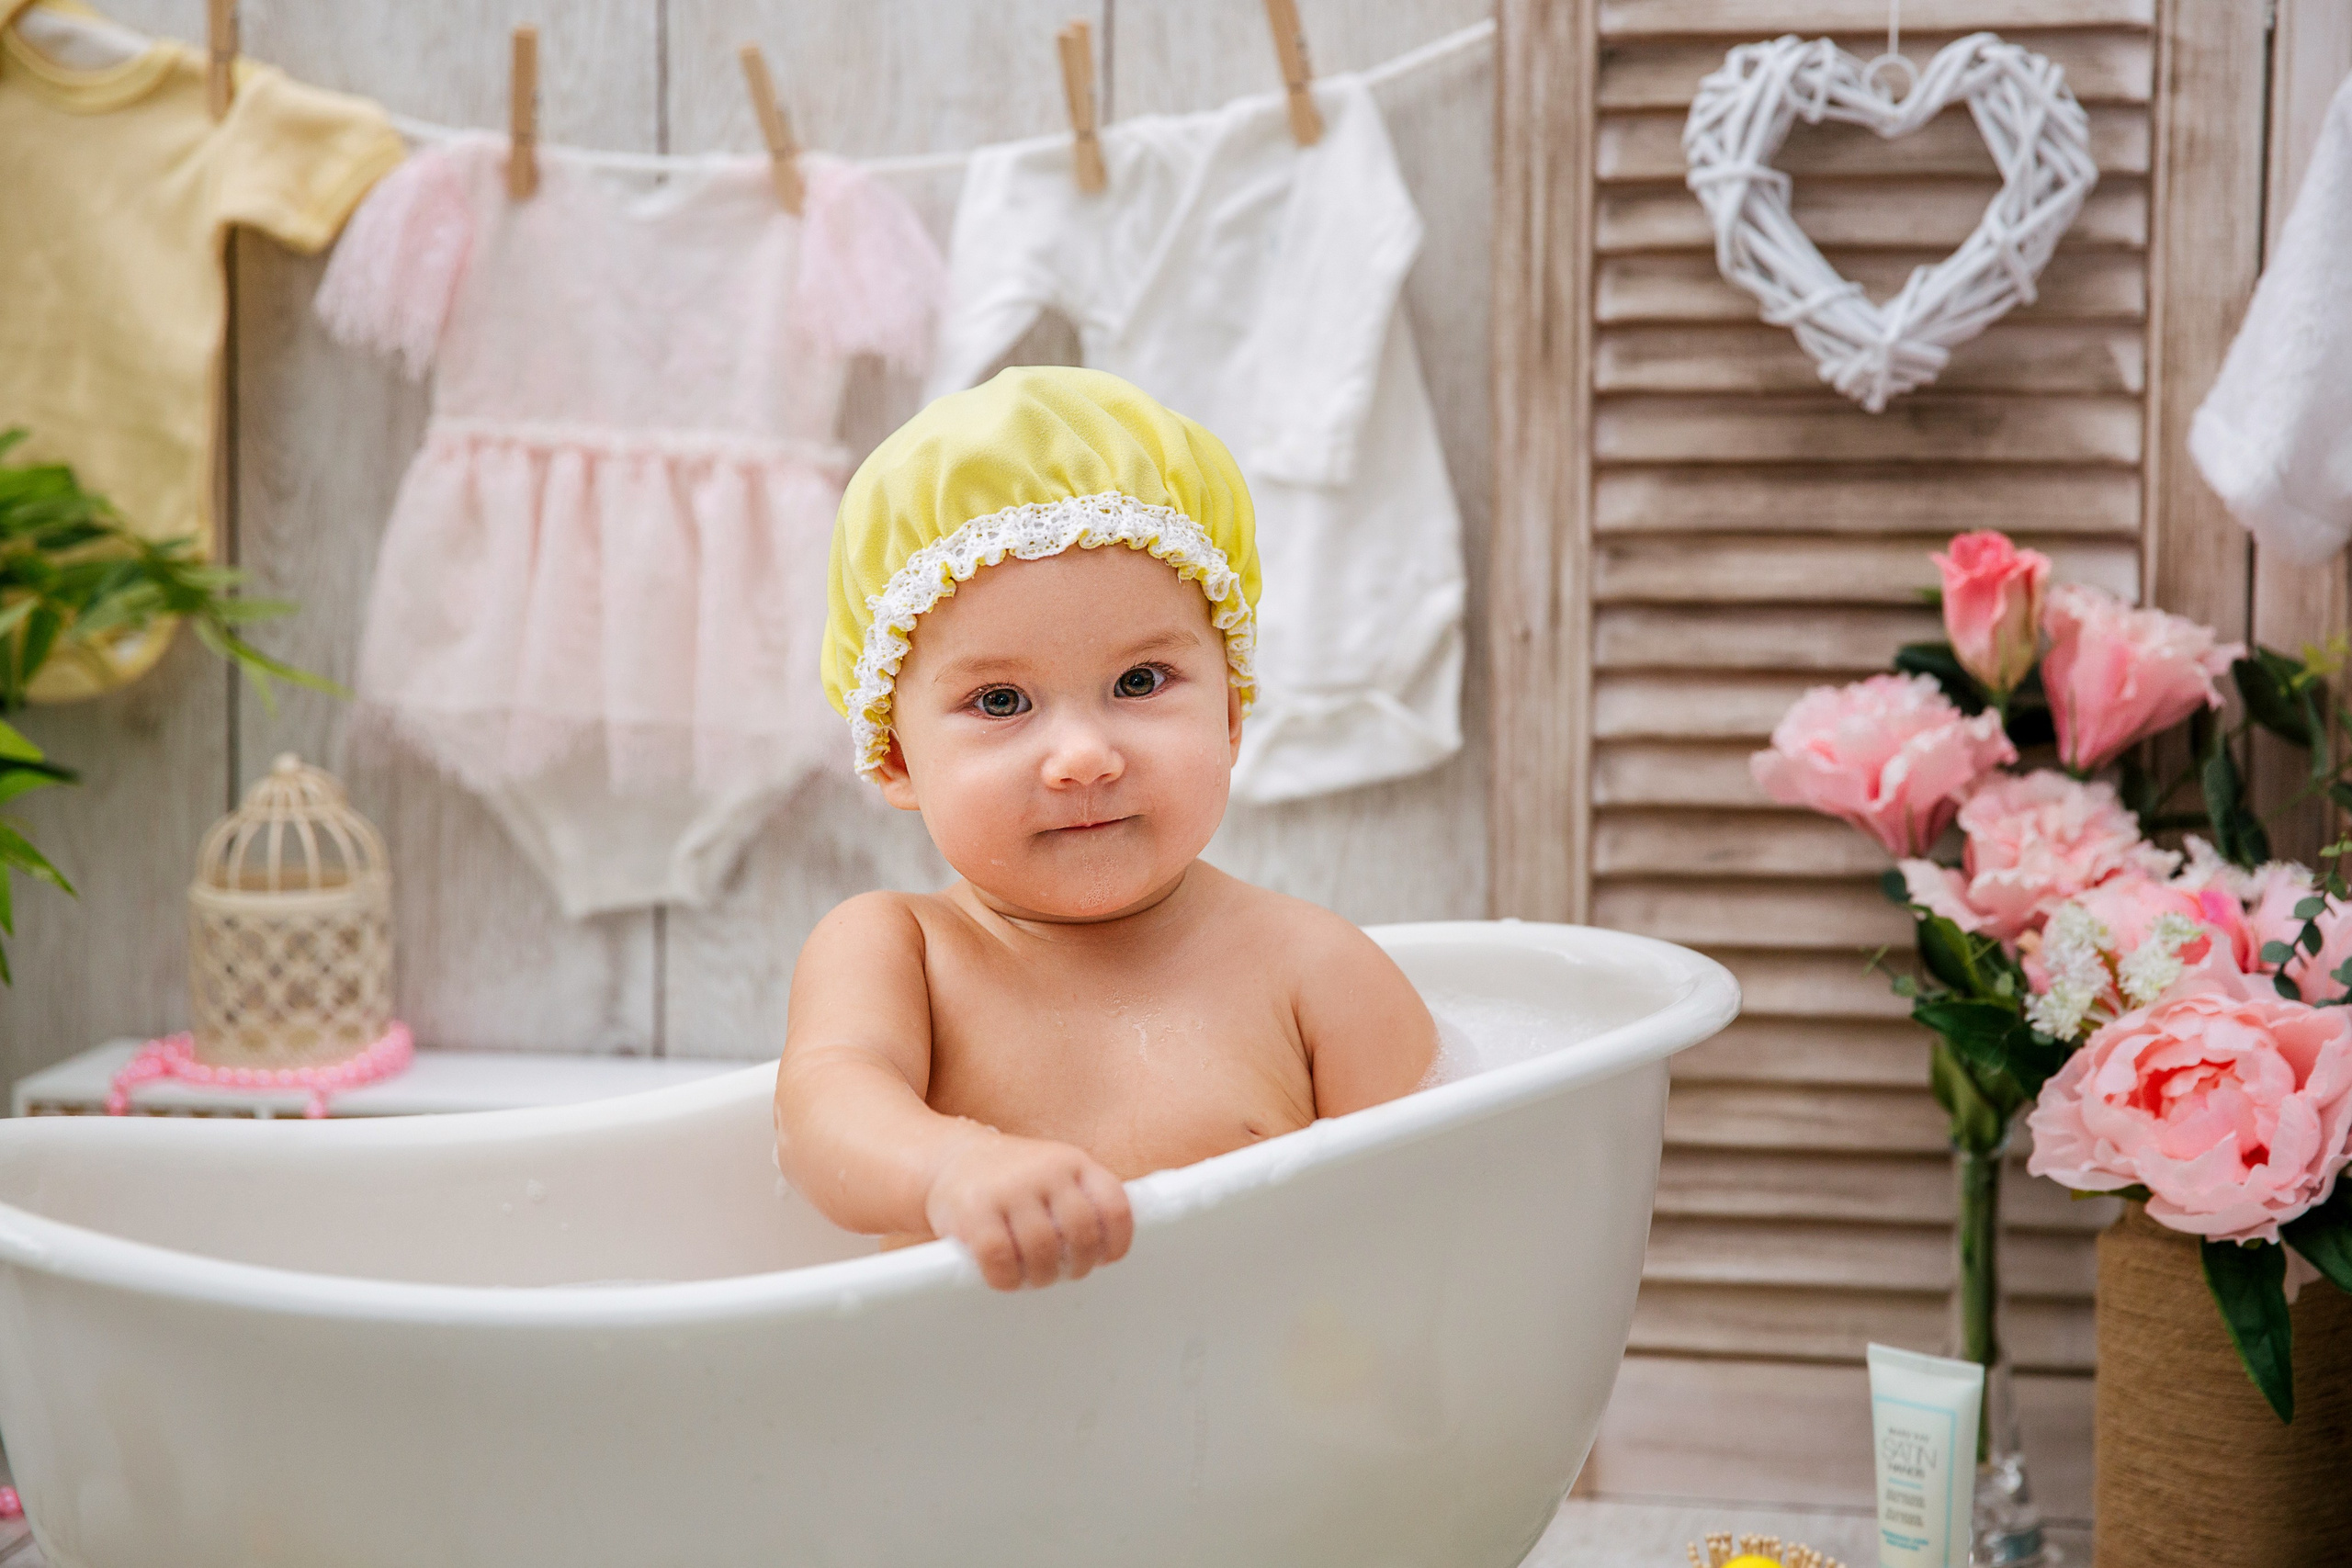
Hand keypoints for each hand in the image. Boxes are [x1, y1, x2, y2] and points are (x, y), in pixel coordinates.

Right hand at [923, 1133, 1133, 1290]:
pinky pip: (1000, 1259)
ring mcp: (1009, 1189)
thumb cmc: (1012, 1180)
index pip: (1114, 1207)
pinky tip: (1005, 1276)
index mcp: (1073, 1162)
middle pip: (1082, 1235)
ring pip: (1043, 1251)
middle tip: (1064, 1272)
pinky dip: (1007, 1279)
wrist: (948, 1159)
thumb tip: (1106, 1255)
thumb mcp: (1053, 1175)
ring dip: (1042, 1277)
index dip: (1117, 1243)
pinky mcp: (974, 1211)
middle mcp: (1045, 1170)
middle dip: (1078, 1265)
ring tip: (1034, 1276)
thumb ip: (1081, 1204)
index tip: (1104, 1259)